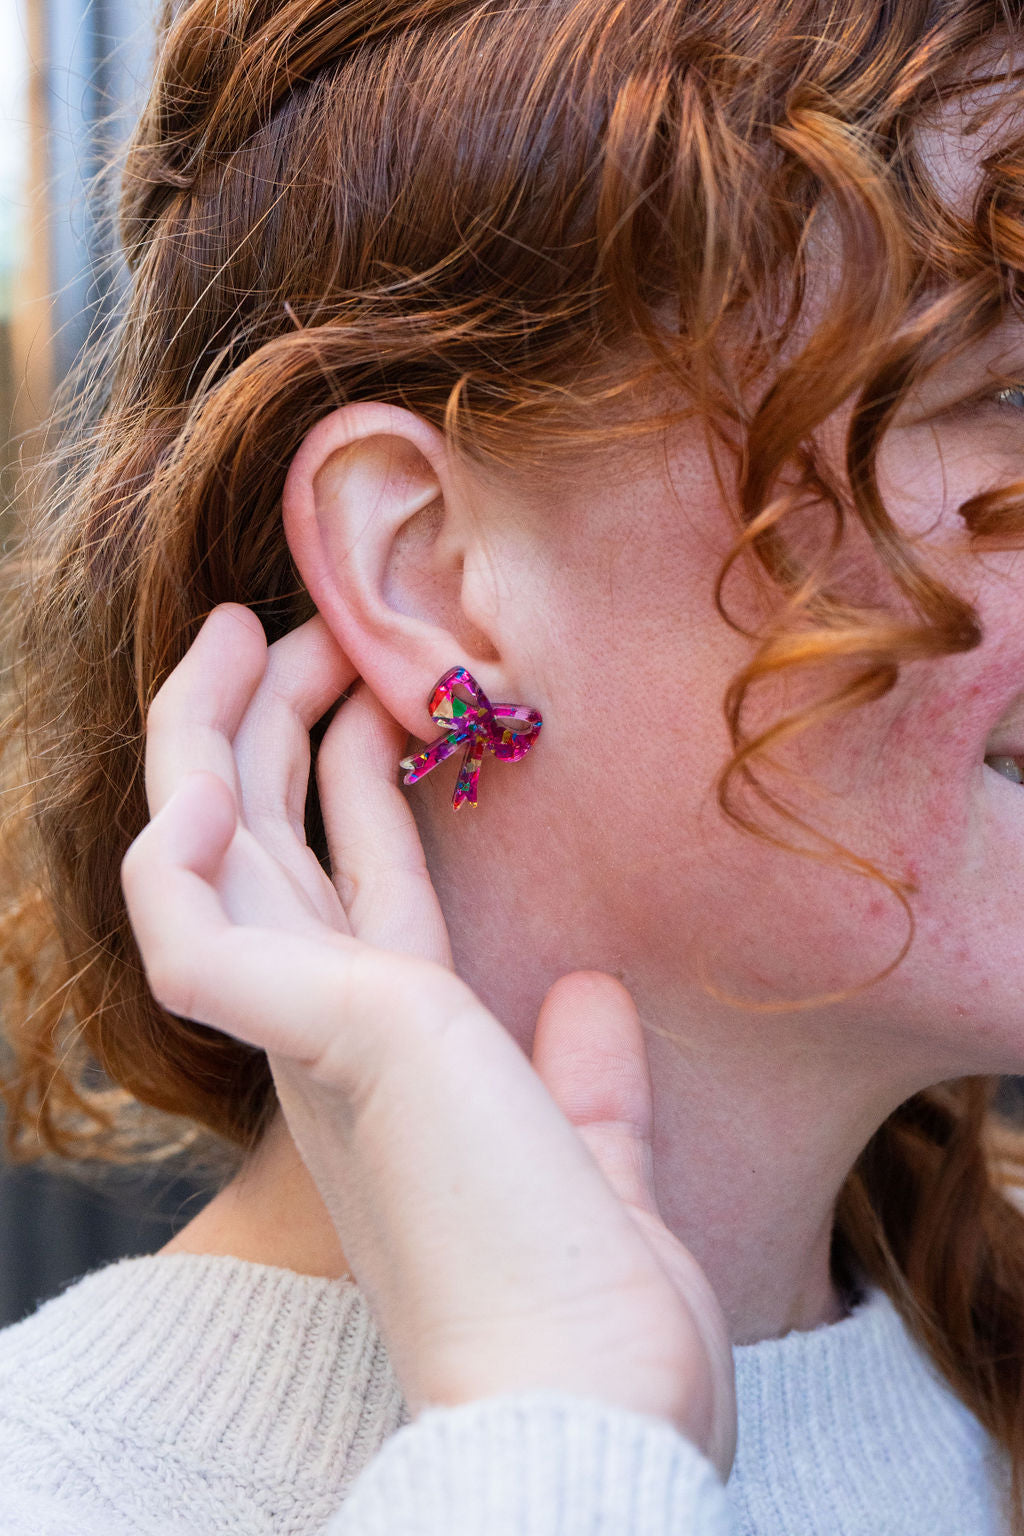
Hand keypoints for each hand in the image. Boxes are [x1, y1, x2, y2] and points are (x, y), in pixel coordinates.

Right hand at [122, 602, 736, 1478]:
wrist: (584, 1406)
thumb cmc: (584, 1304)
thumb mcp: (588, 1154)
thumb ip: (585, 1078)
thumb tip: (587, 997)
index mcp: (392, 1051)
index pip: (343, 886)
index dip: (343, 783)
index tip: (371, 694)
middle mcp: (330, 1030)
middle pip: (261, 843)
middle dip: (263, 724)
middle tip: (282, 623)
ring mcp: (308, 1030)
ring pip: (206, 851)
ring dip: (214, 736)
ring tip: (249, 631)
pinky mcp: (311, 1032)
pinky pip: (190, 916)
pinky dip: (182, 835)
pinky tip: (211, 762)